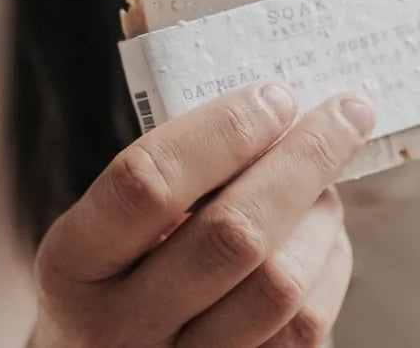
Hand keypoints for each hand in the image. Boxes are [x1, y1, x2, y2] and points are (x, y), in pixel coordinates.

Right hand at [27, 82, 374, 347]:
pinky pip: (304, 329)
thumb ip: (171, 172)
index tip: (276, 95)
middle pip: (232, 235)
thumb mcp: (107, 223)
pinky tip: (322, 232)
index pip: (147, 182)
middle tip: (346, 112)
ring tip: (327, 178)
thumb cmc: (115, 270)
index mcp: (73, 263)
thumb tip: (273, 105)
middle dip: (302, 161)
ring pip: (280, 286)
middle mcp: (118, 329)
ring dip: (320, 214)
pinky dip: (328, 265)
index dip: (221, 132)